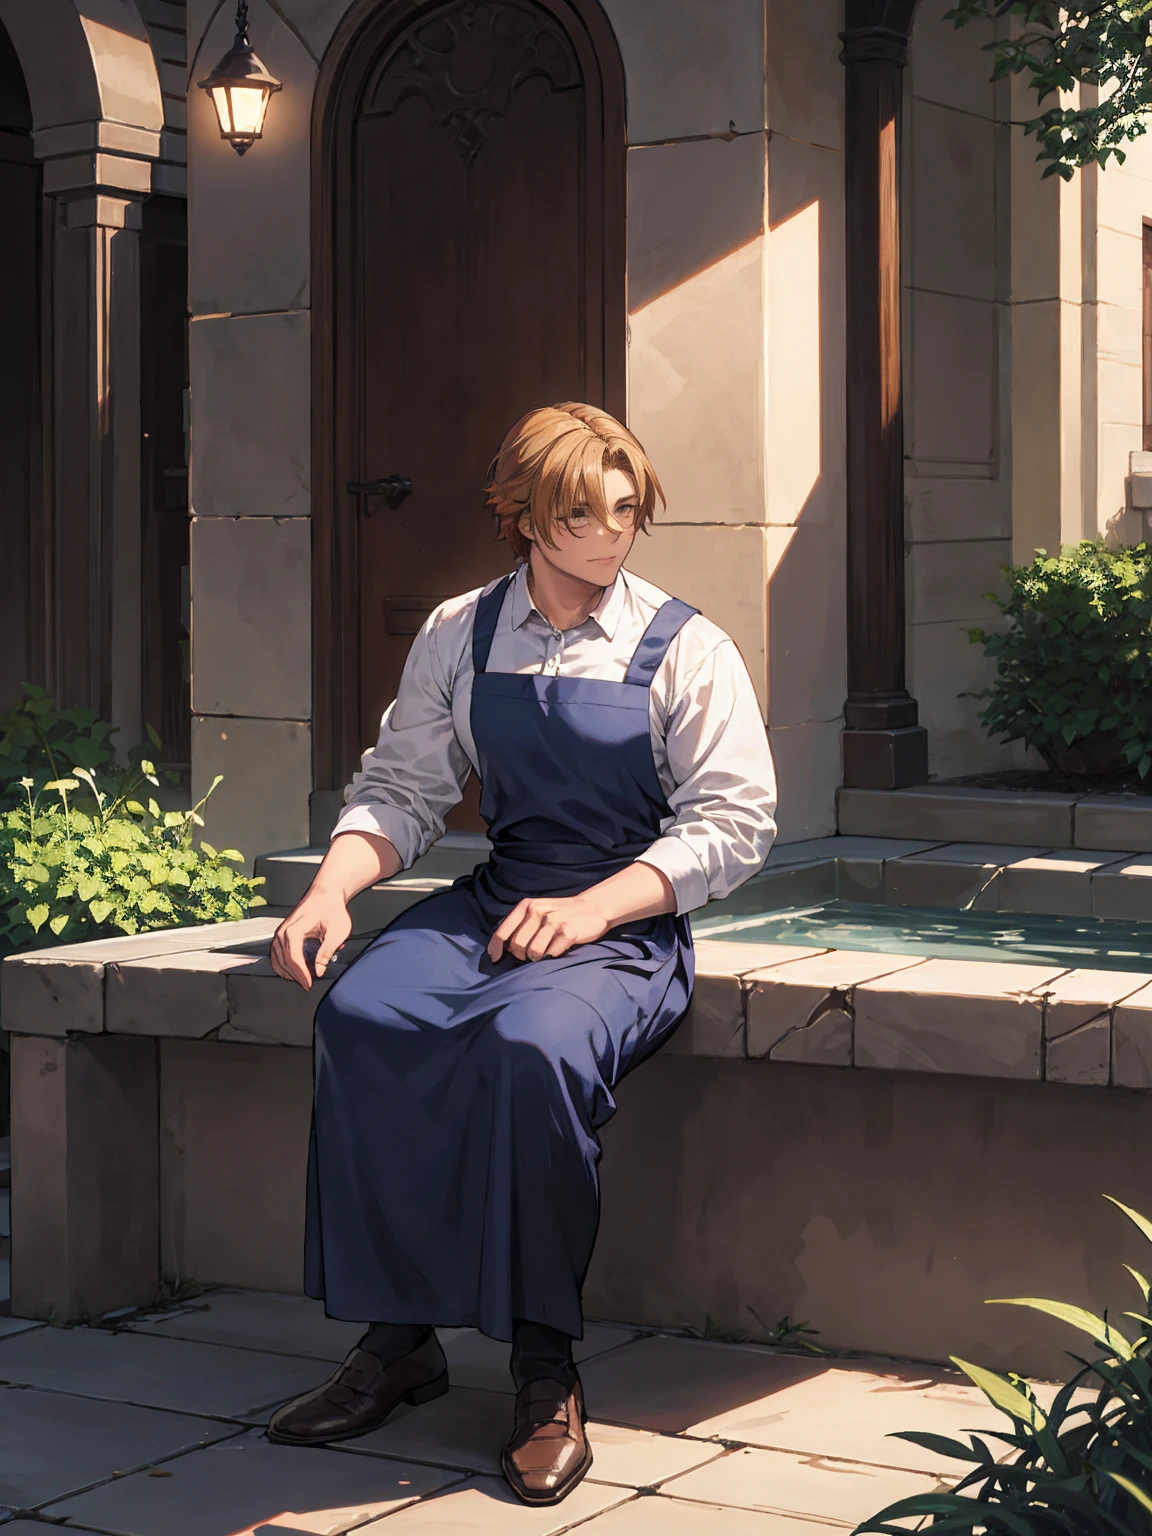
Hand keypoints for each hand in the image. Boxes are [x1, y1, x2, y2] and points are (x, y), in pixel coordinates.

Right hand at [270, 892, 352, 988]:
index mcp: (295, 929)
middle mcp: (283, 931)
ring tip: (302, 979)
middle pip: (285, 961)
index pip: (293, 958)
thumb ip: (327, 952)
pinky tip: (292, 972)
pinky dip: (283, 965)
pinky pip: (276, 954)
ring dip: (288, 972)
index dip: (301, 974)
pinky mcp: (281, 933)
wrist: (326, 894)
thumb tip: (318, 970)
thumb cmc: (332, 908)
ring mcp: (280, 932)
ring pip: (277, 959)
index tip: (309, 984)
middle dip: (296, 976)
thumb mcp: (337, 931)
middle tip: (308, 985)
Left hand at [487, 892, 610, 962]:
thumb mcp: (538, 910)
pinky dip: (552, 956)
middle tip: (530, 955)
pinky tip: (558, 950)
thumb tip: (503, 947)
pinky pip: (551, 954)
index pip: (503, 931)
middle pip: (517, 946)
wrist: (593, 906)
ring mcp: (554, 921)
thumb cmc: (560, 913)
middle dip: (521, 956)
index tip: (495, 959)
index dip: (495, 948)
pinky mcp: (569, 932)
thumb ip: (521, 925)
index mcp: (527, 906)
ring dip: (537, 958)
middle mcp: (538, 911)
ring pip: (533, 952)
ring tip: (545, 952)